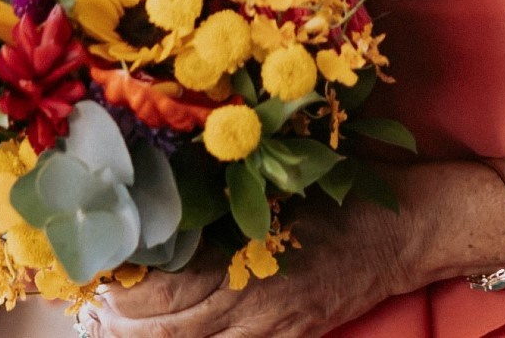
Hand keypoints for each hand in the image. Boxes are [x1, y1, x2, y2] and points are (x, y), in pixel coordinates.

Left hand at [92, 192, 422, 337]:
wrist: (406, 230)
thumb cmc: (347, 192)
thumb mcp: (285, 182)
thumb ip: (229, 193)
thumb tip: (167, 191)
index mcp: (251, 256)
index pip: (170, 286)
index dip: (127, 286)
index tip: (101, 270)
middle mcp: (257, 303)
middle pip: (171, 328)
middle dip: (127, 321)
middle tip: (97, 306)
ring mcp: (274, 327)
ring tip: (120, 326)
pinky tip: (174, 336)